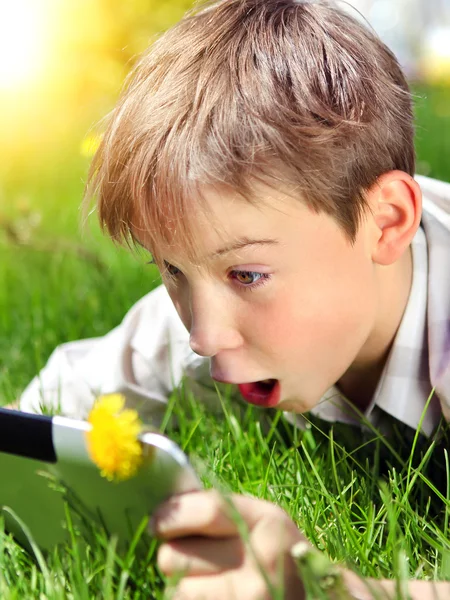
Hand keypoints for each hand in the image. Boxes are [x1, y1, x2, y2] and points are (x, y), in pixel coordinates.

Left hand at [152, 489, 305, 599]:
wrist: (307, 594)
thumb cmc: (272, 553)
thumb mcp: (257, 521)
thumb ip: (218, 510)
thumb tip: (163, 510)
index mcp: (267, 521)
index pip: (206, 511)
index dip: (172, 515)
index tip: (157, 521)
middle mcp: (261, 560)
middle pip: (175, 554)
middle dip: (173, 554)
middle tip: (190, 557)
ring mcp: (251, 596)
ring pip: (176, 588)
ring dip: (182, 584)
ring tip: (208, 581)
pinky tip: (213, 596)